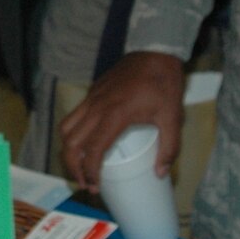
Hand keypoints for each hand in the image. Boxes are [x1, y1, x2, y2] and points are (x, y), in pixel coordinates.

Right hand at [58, 51, 184, 191]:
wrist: (156, 52)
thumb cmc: (164, 85)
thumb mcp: (173, 118)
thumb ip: (169, 148)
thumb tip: (160, 173)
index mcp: (116, 115)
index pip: (93, 150)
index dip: (91, 172)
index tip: (95, 187)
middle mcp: (97, 107)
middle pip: (71, 143)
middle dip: (74, 167)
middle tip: (86, 183)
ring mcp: (91, 98)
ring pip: (66, 128)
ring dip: (68, 150)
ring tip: (80, 166)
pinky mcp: (91, 93)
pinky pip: (73, 117)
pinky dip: (72, 134)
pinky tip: (86, 143)